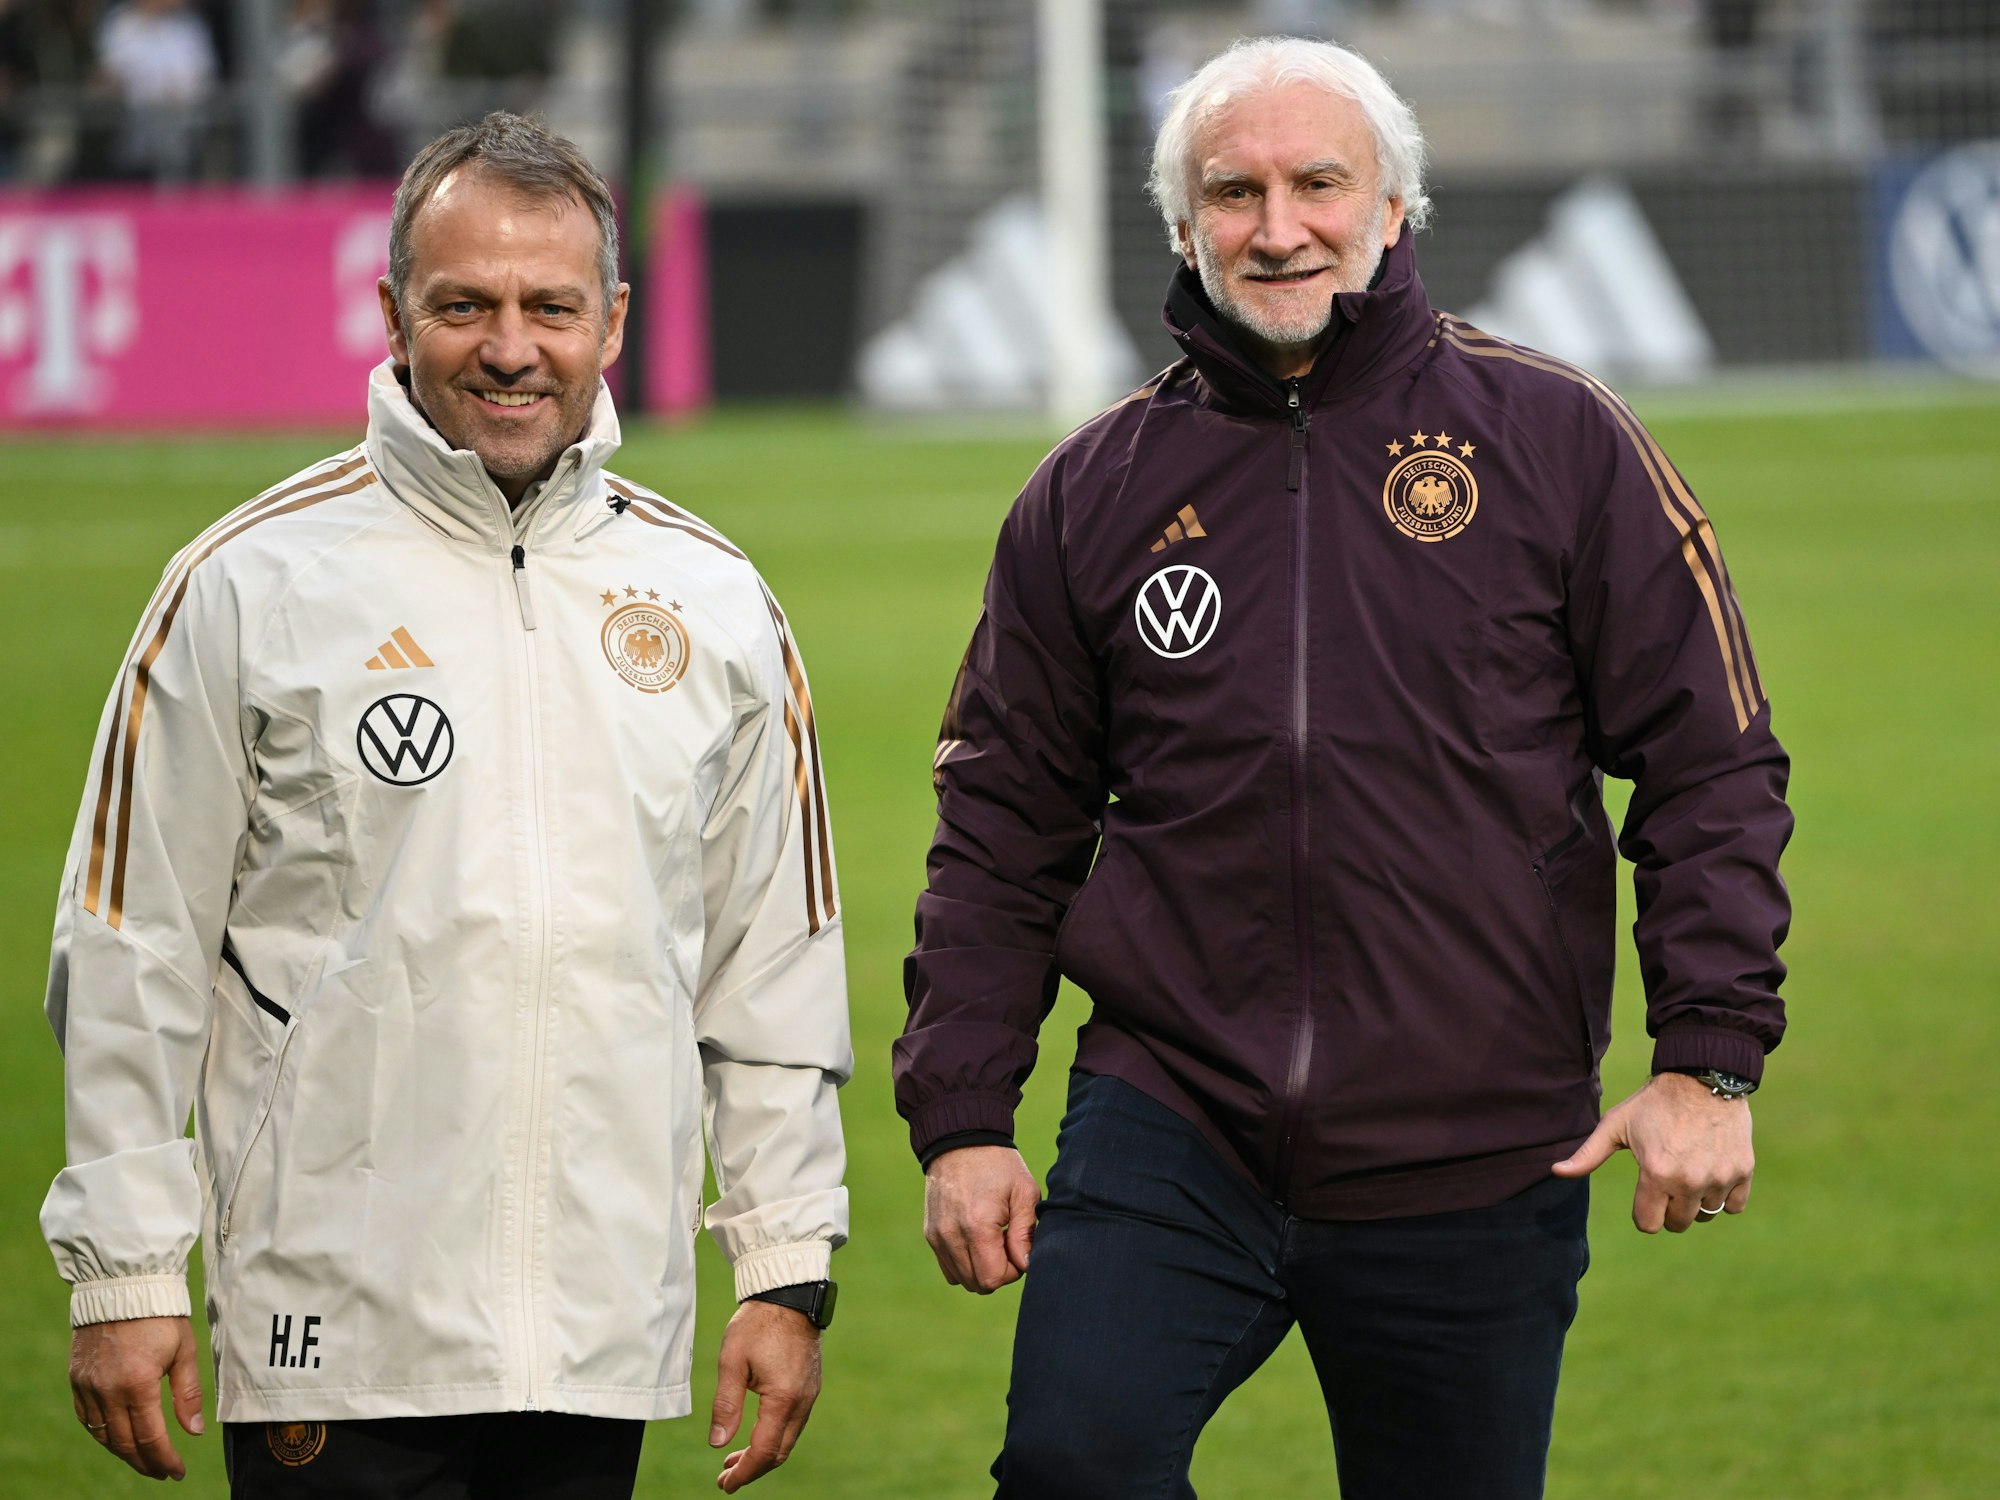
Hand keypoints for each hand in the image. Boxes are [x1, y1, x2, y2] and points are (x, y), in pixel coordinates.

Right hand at [69, 1315, 204, 1480]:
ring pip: (103, 1435)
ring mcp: (88, 1387)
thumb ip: (188, 1393)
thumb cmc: (160, 1316)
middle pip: (125, 1443)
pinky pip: (86, 1419)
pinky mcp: (76, 1380)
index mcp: (138, 1384)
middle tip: (161, 1472)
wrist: (121, 1288)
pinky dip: (103, 1434)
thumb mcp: (184, 1350)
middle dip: (145, 1463)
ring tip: (144, 1459)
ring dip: (124, 1452)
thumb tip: (194, 1431)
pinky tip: (118, 1438)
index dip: (165, 1460)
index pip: (151, 1438)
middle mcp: (108, 1391)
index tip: (177, 1472)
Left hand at [710, 1298, 821, 1491]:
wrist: (789, 1294)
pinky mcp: (810, 1386)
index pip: (764, 1451)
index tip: (725, 1484)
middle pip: (780, 1452)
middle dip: (753, 1468)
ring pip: (788, 1439)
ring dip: (763, 1453)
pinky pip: (794, 1423)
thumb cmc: (758, 1323)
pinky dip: (774, 1436)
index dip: (744, 1472)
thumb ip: (726, 1404)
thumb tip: (718, 1443)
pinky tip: (755, 1433)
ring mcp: (810, 1394)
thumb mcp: (732, 1361)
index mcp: (783, 1398)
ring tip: (733, 1460)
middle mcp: (802, 1401)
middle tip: (725, 1478)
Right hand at [923, 1144, 1039, 1292]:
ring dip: (980, 1268)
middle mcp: (951, 1236)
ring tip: (991, 1239)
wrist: (960, 1140)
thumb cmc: (998, 1165)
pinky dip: (964, 1262)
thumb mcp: (1024, 1192)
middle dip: (997, 1271)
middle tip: (1006, 1242)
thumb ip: (1026, 1233)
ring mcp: (937, 1236)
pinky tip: (975, 1238)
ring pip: (961, 1279)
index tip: (1017, 1247)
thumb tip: (1025, 1266)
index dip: (1012, 1271)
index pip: (992, 1279)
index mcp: (977, 1227)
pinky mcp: (931, 1233)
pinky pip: (948, 1266)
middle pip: (976, 1284)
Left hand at [1553, 1071, 1754, 1232]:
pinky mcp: (1743, 1171)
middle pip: (1678, 1224)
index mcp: (1657, 1173)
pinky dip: (1724, 1194)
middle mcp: (1690, 1181)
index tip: (1645, 1195)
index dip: (1643, 1212)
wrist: (1702, 1076)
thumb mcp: (1616, 1125)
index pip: (1649, 1224)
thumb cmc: (1653, 1103)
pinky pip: (1734, 1205)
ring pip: (1706, 1214)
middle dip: (1669, 1208)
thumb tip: (1556, 1171)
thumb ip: (1588, 1154)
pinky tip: (1711, 1171)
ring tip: (1689, 1170)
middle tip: (1667, 1180)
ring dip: (1696, 1201)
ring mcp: (1720, 1177)